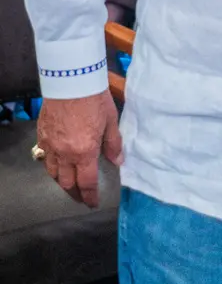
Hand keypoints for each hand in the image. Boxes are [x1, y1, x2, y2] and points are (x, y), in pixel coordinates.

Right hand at [35, 92, 123, 208]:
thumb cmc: (94, 98)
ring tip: (68, 183)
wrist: (70, 80)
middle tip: (80, 197)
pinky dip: (51, 164)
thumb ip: (114, 144)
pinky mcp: (42, 134)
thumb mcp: (111, 121)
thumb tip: (118, 161)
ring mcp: (51, 144)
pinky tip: (57, 163)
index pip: (86, 183)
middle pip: (66, 182)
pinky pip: (44, 156)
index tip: (93, 203)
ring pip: (52, 172)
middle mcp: (65, 153)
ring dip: (61, 181)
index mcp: (84, 152)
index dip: (90, 196)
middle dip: (74, 193)